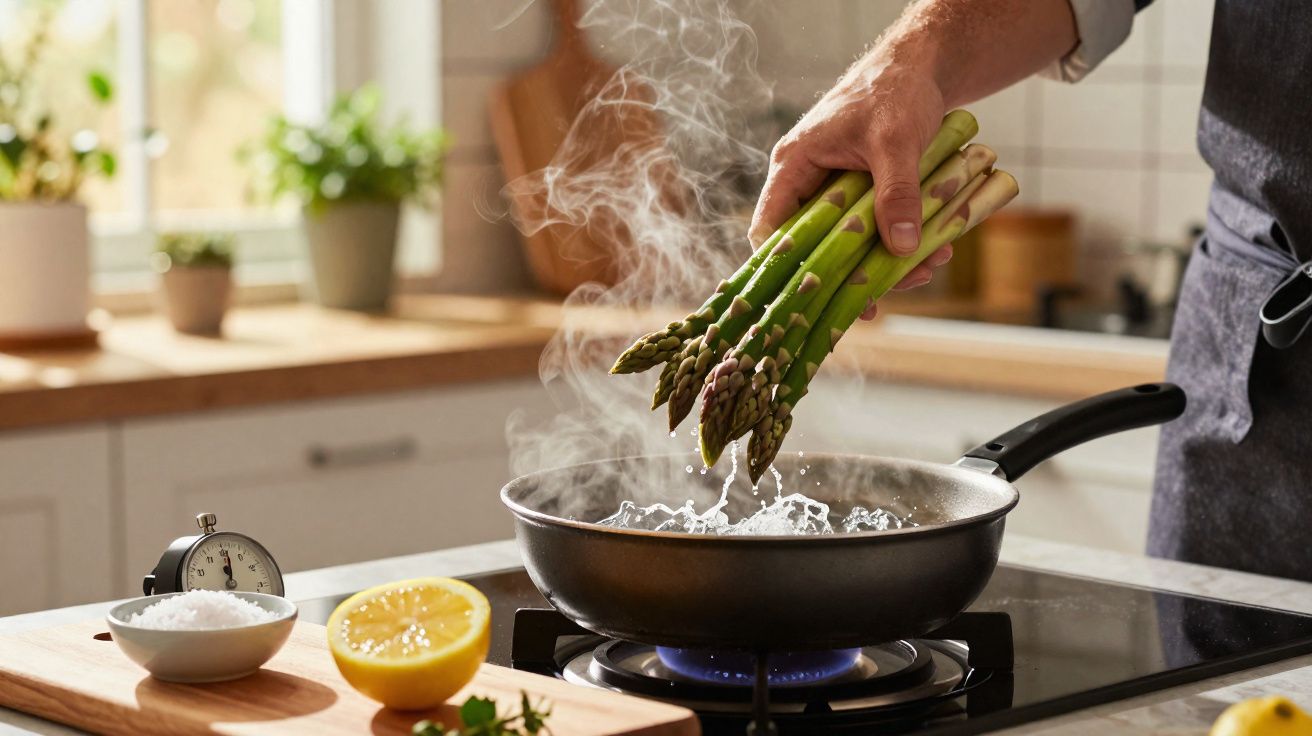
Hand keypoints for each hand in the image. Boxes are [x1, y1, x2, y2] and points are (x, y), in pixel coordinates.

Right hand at [748, 29, 954, 314]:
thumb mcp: (896, 141)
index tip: (811, 294)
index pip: (769, 228)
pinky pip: (875, 230)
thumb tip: (900, 249)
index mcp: (795, 165)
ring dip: (884, 263)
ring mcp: (836, 191)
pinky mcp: (864, 195)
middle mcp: (808, 183)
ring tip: (925, 270)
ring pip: (849, 243)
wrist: (920, 67)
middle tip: (879, 301)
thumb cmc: (894, 90)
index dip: (783, 265)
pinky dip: (902, 243)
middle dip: (848, 274)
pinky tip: (935, 251)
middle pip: (813, 245)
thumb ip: (896, 192)